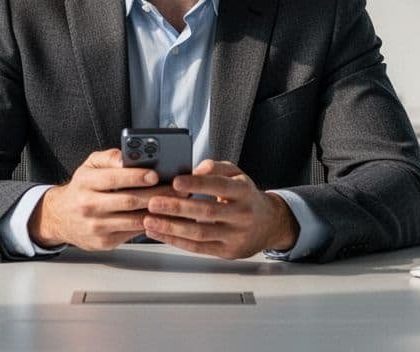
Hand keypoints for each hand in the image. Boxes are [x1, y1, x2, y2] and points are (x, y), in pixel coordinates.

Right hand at [30, 148, 180, 250]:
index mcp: (85, 183)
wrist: (60, 217)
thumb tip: (128, 156)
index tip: (155, 174)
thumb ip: (109, 157)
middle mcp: (88, 205)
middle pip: (128, 201)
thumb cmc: (82, 188)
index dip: (136, 177)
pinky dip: (150, 225)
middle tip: (176, 189)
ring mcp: (96, 226)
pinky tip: (163, 217)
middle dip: (156, 194)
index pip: (113, 179)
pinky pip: (132, 233)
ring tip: (175, 203)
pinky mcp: (104, 242)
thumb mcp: (89, 166)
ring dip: (158, 212)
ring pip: (134, 219)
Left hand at [143, 159, 298, 259]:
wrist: (269, 224)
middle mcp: (242, 214)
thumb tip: (195, 170)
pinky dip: (176, 241)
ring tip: (149, 220)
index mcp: (243, 191)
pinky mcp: (227, 252)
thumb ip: (215, 168)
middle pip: (206, 211)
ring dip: (172, 227)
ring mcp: (235, 236)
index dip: (197, 183)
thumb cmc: (245, 196)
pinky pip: (198, 248)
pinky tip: (159, 233)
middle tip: (153, 202)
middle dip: (177, 207)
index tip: (175, 181)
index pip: (219, 186)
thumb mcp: (237, 175)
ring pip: (200, 233)